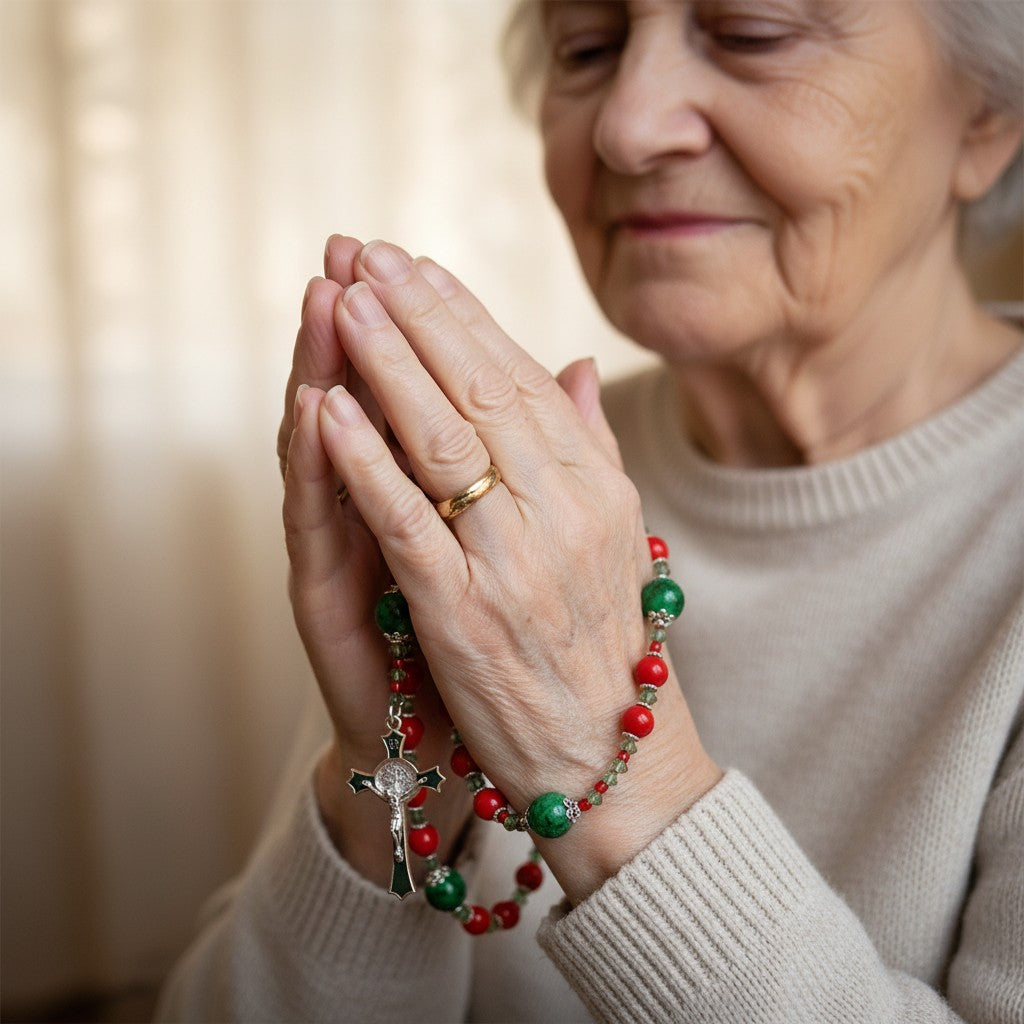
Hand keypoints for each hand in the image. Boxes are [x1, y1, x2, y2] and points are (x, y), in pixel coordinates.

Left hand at [314, 241, 720, 902]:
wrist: (606, 748)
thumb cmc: (598, 636)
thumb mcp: (613, 532)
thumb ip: (589, 444)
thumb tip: (572, 364)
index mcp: (595, 486)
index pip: (523, 378)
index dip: (465, 315)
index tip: (416, 265)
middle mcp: (561, 511)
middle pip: (480, 391)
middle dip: (417, 317)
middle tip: (366, 256)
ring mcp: (512, 561)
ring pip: (442, 441)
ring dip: (386, 366)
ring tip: (340, 304)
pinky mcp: (464, 613)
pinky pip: (408, 523)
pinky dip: (366, 462)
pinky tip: (328, 410)